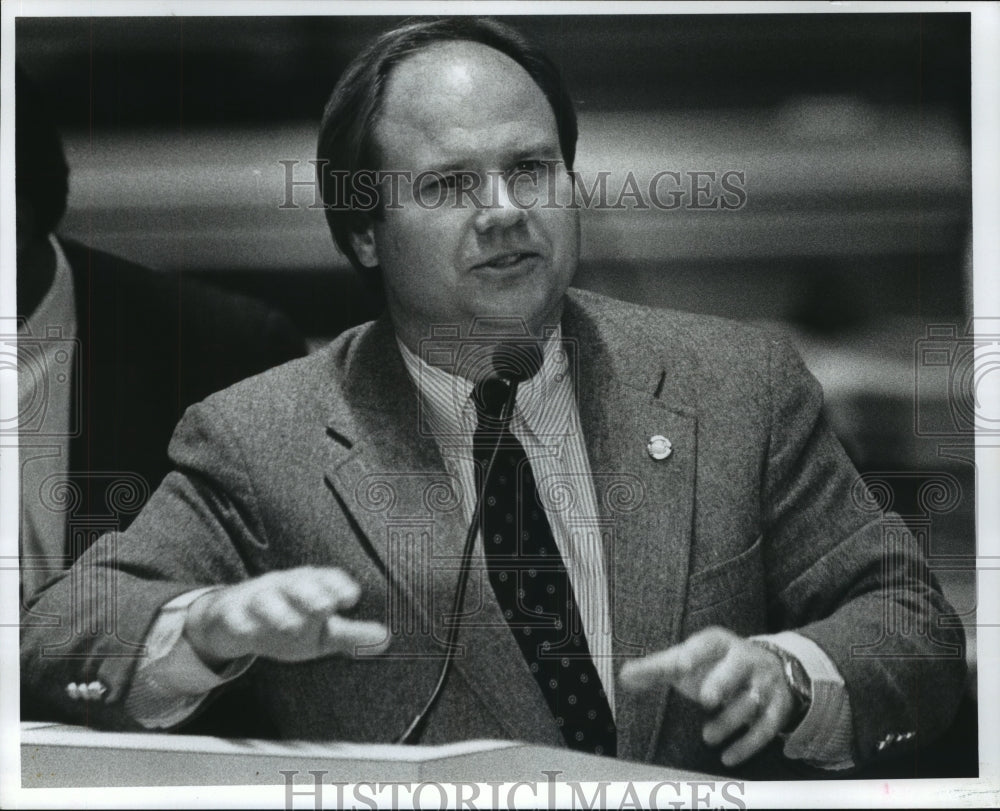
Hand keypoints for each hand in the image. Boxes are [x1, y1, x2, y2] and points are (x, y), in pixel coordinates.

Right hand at [183, 566, 388, 666]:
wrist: (234, 622)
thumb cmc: (289, 622)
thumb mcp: (322, 633)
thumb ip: (351, 635)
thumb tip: (386, 639)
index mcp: (310, 585)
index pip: (327, 579)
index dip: (339, 585)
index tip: (351, 597)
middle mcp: (284, 586)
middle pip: (298, 584)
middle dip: (312, 593)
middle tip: (325, 606)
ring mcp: (256, 597)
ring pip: (266, 599)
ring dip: (278, 610)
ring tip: (290, 625)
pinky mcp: (230, 612)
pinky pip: (233, 614)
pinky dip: (239, 621)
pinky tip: (248, 631)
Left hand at [619, 626, 794, 766]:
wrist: (766, 668)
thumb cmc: (715, 665)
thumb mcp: (688, 661)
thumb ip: (657, 669)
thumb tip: (625, 676)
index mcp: (719, 643)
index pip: (707, 643)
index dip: (694, 652)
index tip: (680, 664)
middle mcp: (746, 658)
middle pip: (738, 666)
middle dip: (723, 681)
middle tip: (706, 698)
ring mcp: (764, 682)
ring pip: (751, 700)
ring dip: (730, 721)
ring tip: (707, 736)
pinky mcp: (777, 707)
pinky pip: (767, 726)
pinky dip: (748, 744)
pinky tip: (728, 756)